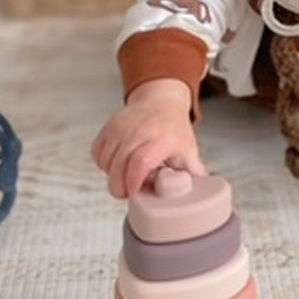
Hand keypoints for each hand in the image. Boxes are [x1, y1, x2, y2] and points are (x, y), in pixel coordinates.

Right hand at [91, 78, 206, 198]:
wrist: (161, 101)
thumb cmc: (173, 129)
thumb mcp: (188, 150)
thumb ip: (192, 175)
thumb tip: (200, 196)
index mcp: (162, 138)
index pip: (141, 160)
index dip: (134, 180)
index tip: (135, 191)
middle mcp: (139, 130)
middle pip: (119, 165)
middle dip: (119, 186)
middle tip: (129, 192)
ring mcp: (121, 127)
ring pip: (106, 161)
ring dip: (112, 174)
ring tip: (127, 173)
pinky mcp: (108, 126)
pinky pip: (98, 153)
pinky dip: (104, 163)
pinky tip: (118, 163)